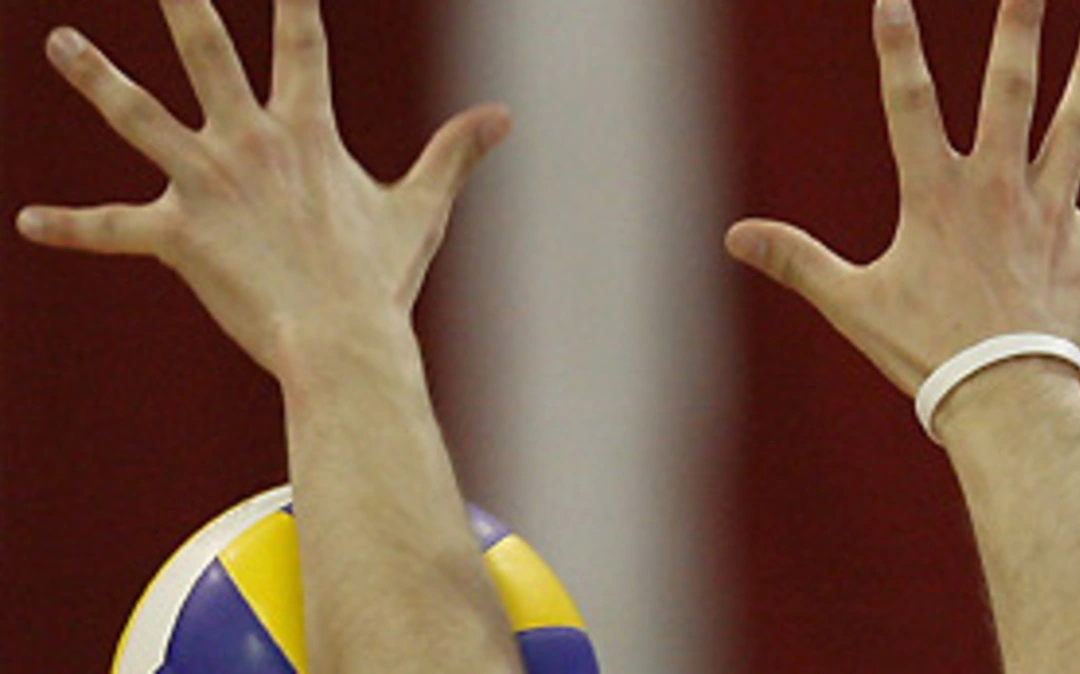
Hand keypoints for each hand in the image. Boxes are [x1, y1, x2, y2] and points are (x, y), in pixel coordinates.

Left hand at [17, 0, 507, 373]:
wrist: (343, 341)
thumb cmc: (382, 278)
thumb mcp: (422, 209)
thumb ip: (455, 153)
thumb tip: (504, 116)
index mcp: (308, 131)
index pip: (302, 38)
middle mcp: (251, 142)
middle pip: (206, 51)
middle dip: (182, 1)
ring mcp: (208, 184)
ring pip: (139, 116)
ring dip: (96, 77)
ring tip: (59, 43)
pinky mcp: (178, 236)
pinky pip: (114, 229)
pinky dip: (72, 228)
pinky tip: (29, 222)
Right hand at [725, 0, 1079, 395]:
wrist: (1007, 397)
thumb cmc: (925, 350)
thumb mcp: (850, 302)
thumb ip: (795, 260)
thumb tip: (734, 235)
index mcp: (937, 197)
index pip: (910, 105)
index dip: (898, 48)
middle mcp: (999, 191)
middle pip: (1012, 93)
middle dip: (1019, 32)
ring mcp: (1050, 218)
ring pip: (1078, 133)